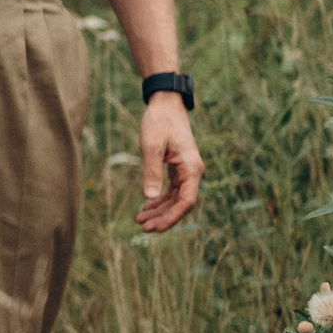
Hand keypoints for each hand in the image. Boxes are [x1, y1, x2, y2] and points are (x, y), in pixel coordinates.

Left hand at [135, 94, 201, 232]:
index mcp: (191, 168)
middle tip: (143, 227)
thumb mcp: (151, 146)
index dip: (172, 217)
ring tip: (140, 220)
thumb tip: (149, 197)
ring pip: (176, 197)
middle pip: (181, 203)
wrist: (165, 104)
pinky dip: (160, 198)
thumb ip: (151, 171)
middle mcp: (192, 171)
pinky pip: (172, 189)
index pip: (186, 201)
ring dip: (160, 209)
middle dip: (163, 217)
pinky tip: (146, 206)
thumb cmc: (159, 121)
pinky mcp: (178, 167)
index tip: (156, 228)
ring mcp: (186, 170)